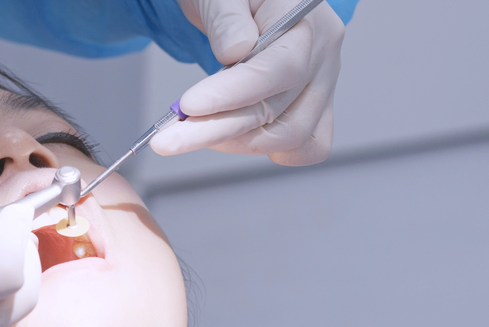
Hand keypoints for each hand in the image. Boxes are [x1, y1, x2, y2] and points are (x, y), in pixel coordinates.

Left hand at [152, 0, 345, 165]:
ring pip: (290, 138)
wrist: (239, 1)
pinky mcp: (308, 109)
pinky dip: (261, 148)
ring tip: (188, 132)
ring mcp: (320, 87)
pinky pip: (300, 147)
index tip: (189, 106)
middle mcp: (322, 59)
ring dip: (232, 143)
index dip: (233, 94)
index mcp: (307, 23)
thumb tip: (235, 51)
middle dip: (216, 130)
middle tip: (166, 139)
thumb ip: (228, 16)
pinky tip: (224, 137)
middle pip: (279, 113)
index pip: (281, 69)